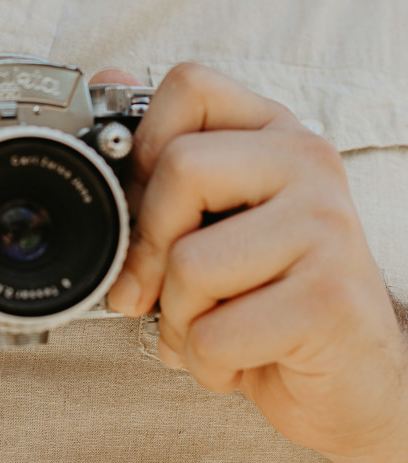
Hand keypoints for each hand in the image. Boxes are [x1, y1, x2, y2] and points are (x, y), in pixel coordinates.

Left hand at [97, 62, 406, 462]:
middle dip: (150, 247)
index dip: (144, 146)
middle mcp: (309, 164)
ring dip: (180, 321)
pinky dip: (207, 364)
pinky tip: (241, 361)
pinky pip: (215, 334)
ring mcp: (327, 227)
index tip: (149, 205)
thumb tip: (109, 80)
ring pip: (190, 263)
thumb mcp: (214, 220)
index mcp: (276, 133)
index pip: (190, 85)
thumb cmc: (271, 298)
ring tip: (214, 329)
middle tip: (161, 290)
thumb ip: (166, 156)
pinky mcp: (330, 299)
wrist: (353, 383)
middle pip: (180, 168)